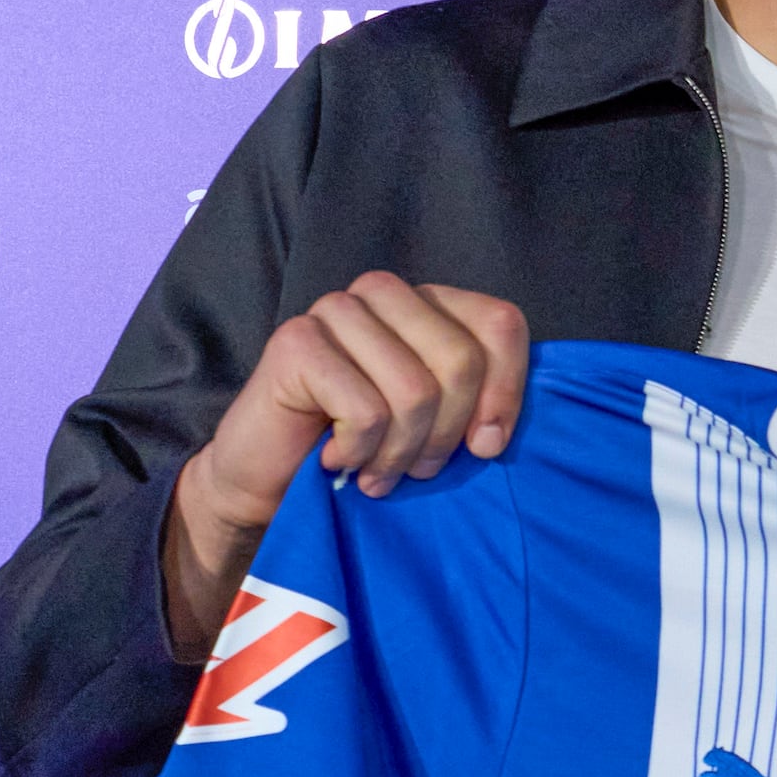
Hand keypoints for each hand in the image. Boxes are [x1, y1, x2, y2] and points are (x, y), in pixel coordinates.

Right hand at [163, 275, 531, 657]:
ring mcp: (336, 310)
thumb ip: (477, 406)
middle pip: (462, 360)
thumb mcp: (436, 427)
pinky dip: (360, 453)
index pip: (501, 323)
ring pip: (415, 391)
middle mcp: (384, 293)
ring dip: (400, 452)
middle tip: (418, 469)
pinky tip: (339, 459)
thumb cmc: (364, 453)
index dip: (506, 393)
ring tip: (379, 472)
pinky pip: (365, 411)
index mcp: (429, 304)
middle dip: (447, 434)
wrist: (270, 484)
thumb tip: (499, 434)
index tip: (485, 448)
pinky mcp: (297, 341)